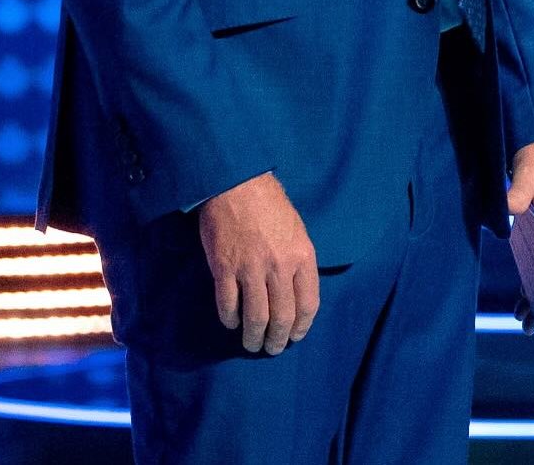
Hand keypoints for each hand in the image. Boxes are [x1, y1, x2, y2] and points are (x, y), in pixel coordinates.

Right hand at [198, 171, 318, 355]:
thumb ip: (298, 261)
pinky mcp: (224, 269)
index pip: (308, 304)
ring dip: (253, 338)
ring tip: (252, 344)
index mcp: (303, 256)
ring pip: (255, 318)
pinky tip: (231, 322)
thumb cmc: (271, 205)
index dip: (302, 327)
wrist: (238, 184)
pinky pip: (228, 306)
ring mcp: (251, 270)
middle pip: (282, 317)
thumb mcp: (297, 230)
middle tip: (272, 348)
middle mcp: (280, 266)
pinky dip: (230, 320)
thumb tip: (295, 293)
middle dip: (277, 340)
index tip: (295, 336)